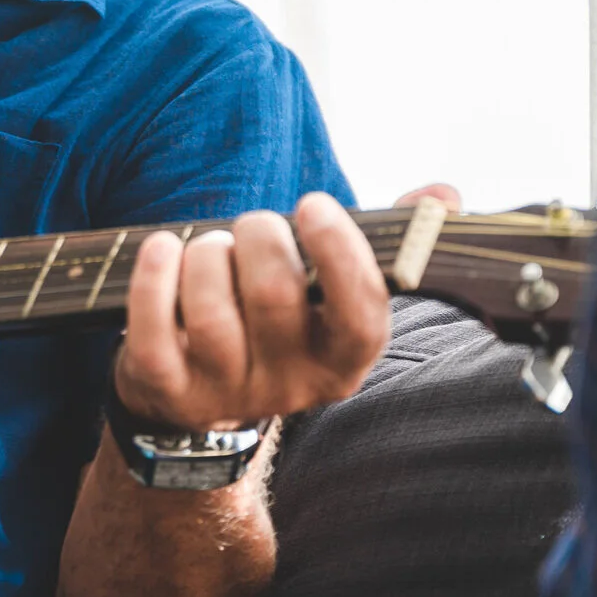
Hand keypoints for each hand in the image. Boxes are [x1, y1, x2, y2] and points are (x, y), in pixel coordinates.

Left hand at [115, 193, 391, 432]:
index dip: (339, 254)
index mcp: (342, 360)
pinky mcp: (167, 390)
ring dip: (206, 254)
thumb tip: (442, 195)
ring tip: (209, 247)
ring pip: (211, 311)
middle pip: (274, 297)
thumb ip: (386, 243)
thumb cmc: (273, 322)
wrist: (195, 402)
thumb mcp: (327, 293)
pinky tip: (161, 249)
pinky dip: (154, 278)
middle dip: (259, 236)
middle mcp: (289, 386)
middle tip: (254, 225)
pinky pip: (154, 332)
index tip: (313, 205)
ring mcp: (225, 392)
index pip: (360, 317)